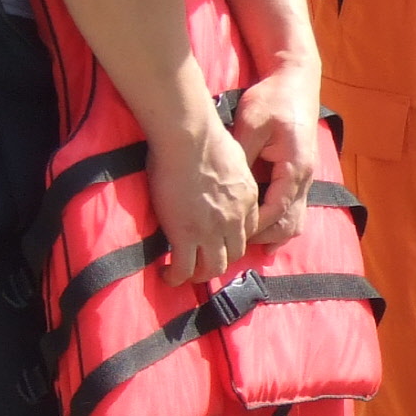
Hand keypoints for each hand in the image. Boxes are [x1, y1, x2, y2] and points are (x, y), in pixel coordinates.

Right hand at [149, 113, 258, 286]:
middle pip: (235, 254)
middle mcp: (235, 219)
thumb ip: (232, 172)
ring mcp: (212, 230)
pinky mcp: (186, 235)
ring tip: (184, 274)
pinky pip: (184, 268)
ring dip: (199, 275)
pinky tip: (166, 276)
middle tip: (202, 263)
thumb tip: (222, 169)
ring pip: (213, 267)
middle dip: (220, 261)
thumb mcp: (234, 157)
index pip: (248, 231)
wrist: (190, 139)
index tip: (219, 241)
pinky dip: (176, 277)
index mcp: (248, 199)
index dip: (233, 239)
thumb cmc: (206, 138)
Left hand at [230, 58, 319, 249]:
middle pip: (289, 224)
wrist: (295, 80)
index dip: (252, 228)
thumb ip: (241, 157)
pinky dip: (278, 223)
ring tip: (245, 244)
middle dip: (262, 238)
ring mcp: (306, 177)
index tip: (227, 235)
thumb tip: (222, 188)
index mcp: (295, 167)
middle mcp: (305, 177)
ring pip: (295, 221)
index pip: (274, 211)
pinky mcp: (300, 174)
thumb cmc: (273, 99)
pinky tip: (260, 232)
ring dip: (273, 235)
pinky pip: (293, 208)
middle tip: (232, 243)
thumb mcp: (250, 124)